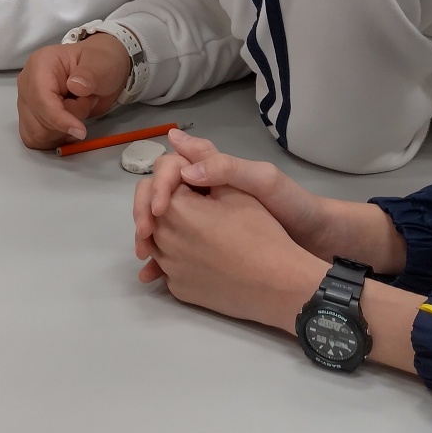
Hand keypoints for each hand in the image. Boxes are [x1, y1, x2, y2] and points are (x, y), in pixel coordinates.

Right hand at [15, 36, 127, 147]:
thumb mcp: (103, 64)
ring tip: (78, 112)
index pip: (40, 99)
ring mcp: (26, 102)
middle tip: (87, 103)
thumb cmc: (101, 64)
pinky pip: (35, 139)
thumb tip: (75, 86)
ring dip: (62, 132)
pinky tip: (69, 129)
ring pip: (36, 134)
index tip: (80, 131)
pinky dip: (54, 140)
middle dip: (66, 122)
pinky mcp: (30, 117)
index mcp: (40, 64)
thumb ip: (90, 74)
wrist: (102, 72)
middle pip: (38, 121)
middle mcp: (27, 84)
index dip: (59, 119)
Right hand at [134, 130, 405, 273]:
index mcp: (214, 173)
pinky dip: (162, 263)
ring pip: (163, 227)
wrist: (319, 244)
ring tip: (145, 260)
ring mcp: (204, 224)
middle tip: (144, 237)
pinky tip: (154, 277)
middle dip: (144, 215)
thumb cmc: (294, 207)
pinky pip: (176, 252)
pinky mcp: (208, 249)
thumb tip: (183, 171)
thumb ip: (225, 169)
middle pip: (158, 198)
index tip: (159, 210)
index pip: (169, 169)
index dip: (157, 186)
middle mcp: (203, 195)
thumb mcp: (263, 181)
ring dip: (148, 240)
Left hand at [135, 182, 325, 330]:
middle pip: (151, 213)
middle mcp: (161, 239)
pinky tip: (200, 256)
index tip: (194, 183)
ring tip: (196, 229)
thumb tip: (174, 141)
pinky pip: (168, 268)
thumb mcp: (236, 190)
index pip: (158, 183)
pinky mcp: (178, 291)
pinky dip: (177, 258)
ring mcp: (168, 269)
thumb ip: (202, 165)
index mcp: (173, 209)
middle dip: (165, 203)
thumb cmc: (260, 233)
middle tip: (193, 203)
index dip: (176, 178)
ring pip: (156, 241)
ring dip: (168, 231)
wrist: (280, 286)